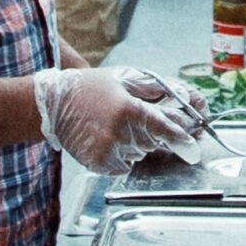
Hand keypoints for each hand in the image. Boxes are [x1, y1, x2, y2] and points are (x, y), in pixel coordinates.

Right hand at [31, 65, 199, 173]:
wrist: (51, 104)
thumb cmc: (89, 88)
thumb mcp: (124, 79)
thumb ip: (156, 89)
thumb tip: (186, 97)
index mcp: (129, 109)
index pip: (165, 130)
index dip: (182, 140)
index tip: (194, 147)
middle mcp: (121, 133)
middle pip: (154, 143)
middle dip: (149, 133)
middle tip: (127, 118)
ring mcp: (110, 151)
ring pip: (139, 154)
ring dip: (133, 144)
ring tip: (111, 126)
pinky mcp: (100, 164)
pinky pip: (124, 166)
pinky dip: (120, 155)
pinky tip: (105, 139)